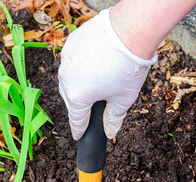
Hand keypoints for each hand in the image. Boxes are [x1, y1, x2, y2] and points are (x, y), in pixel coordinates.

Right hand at [58, 8, 156, 140]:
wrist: (129, 31)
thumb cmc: (128, 66)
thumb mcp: (124, 99)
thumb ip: (113, 119)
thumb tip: (110, 133)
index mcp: (78, 97)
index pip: (77, 119)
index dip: (79, 130)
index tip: (79, 136)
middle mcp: (66, 79)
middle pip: (71, 99)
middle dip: (81, 105)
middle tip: (93, 107)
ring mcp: (66, 60)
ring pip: (69, 79)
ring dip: (79, 84)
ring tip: (96, 82)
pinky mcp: (70, 44)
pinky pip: (71, 61)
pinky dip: (80, 66)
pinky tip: (94, 64)